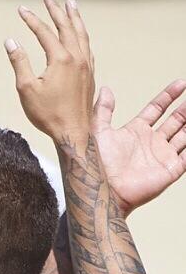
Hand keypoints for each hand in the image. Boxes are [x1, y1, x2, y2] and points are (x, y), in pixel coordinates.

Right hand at [5, 0, 94, 145]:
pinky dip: (82, 35)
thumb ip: (19, 62)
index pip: (44, 32)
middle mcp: (77, 57)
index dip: (31, 19)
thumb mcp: (27, 89)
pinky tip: (80, 35)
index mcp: (61, 59)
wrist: (73, 134)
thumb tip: (10, 41)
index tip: (21, 9)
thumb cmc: (48, 115)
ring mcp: (87, 66)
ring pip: (81, 34)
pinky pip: (88, 47)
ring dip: (74, 18)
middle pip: (66, 26)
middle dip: (56, 9)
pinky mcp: (90, 75)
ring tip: (70, 5)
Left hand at [93, 80, 185, 215]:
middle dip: (184, 109)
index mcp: (136, 132)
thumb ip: (103, 110)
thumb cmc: (96, 165)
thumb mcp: (98, 131)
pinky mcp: (169, 171)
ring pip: (184, 135)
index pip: (157, 109)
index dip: (168, 96)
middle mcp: (151, 143)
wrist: (102, 189)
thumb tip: (106, 89)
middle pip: (174, 121)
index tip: (180, 83)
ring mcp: (161, 157)